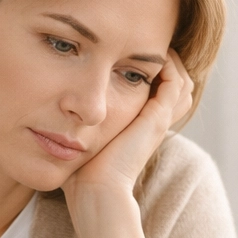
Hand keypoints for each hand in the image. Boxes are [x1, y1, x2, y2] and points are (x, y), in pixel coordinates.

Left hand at [61, 51, 193, 237]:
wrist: (96, 193)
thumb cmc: (82, 175)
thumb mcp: (82, 143)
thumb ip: (78, 127)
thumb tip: (55, 114)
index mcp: (142, 129)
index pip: (161, 93)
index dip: (152, 72)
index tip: (130, 56)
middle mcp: (156, 123)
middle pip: (178, 84)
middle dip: (165, 62)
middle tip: (144, 45)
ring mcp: (159, 120)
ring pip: (182, 80)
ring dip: (168, 60)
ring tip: (149, 44)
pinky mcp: (156, 118)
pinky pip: (173, 82)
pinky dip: (166, 64)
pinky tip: (147, 53)